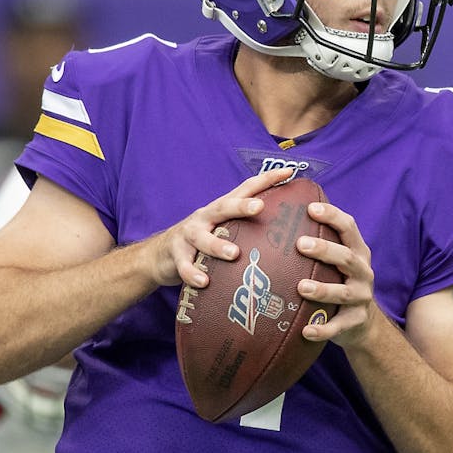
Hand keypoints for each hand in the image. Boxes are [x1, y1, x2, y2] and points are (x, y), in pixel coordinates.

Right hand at [154, 168, 294, 286]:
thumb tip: (291, 234)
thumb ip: (249, 228)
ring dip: (218, 245)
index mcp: (222, 210)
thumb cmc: (204, 242)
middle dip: (241, 205)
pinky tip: (205, 281)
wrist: (161, 254)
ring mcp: (189, 234)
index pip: (246, 189)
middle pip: (223, 207)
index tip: (290, 171)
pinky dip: (193, 273)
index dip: (267, 179)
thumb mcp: (224, 229)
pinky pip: (184, 264)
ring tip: (234, 254)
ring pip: (202, 237)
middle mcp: (206, 217)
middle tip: (260, 207)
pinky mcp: (176, 254)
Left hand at [295, 199, 377, 346]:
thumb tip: (280, 215)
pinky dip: (323, 329)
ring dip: (323, 289)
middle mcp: (363, 272)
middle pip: (347, 257)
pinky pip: (338, 327)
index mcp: (358, 252)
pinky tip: (306, 331)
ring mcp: (361, 298)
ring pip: (343, 293)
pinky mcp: (356, 322)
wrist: (363, 323)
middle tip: (300, 244)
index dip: (332, 216)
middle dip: (325, 250)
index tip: (310, 208)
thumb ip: (321, 242)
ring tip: (301, 287)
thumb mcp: (337, 262)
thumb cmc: (340, 282)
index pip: (349, 228)